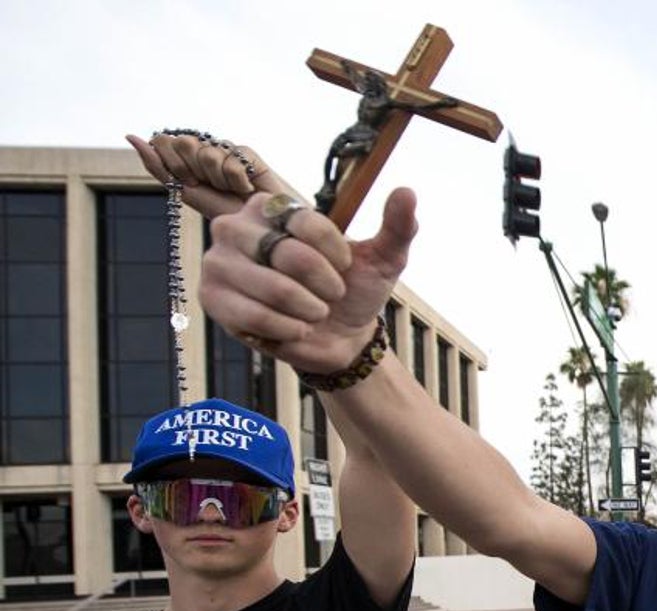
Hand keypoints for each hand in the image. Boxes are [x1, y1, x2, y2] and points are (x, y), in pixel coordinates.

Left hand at [126, 132, 294, 218]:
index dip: (174, 165)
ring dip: (219, 180)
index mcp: (185, 154)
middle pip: (183, 143)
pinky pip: (232, 159)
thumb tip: (130, 135)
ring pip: (207, 154)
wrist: (253, 224)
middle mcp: (203, 146)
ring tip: (231, 190)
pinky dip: (237, 180)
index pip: (163, 141)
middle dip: (193, 171)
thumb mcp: (182, 190)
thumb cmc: (219, 209)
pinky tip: (246, 187)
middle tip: (210, 185)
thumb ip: (156, 164)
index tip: (189, 182)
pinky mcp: (246, 152)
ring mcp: (224, 148)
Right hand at [199, 187, 417, 371]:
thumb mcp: (385, 257)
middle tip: (330, 294)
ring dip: (309, 310)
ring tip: (312, 312)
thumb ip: (399, 225)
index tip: (343, 266)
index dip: (335, 253)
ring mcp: (220, 262)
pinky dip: (289, 330)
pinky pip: (257, 317)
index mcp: (274, 206)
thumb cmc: (355, 289)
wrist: (339, 336)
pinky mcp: (213, 299)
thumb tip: (407, 191)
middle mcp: (238, 226)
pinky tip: (295, 329)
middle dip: (325, 285)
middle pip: (290, 255)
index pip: (305, 221)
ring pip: (276, 289)